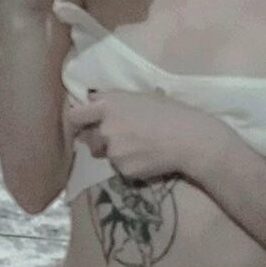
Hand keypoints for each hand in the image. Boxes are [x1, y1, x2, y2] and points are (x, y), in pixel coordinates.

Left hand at [66, 88, 228, 181]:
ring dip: (117, 152)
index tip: (86, 123)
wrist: (190, 139)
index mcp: (108, 104)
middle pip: (89, 137)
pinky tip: (148, 158)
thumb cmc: (171, 111)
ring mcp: (113, 150)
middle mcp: (105, 127)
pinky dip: (131, 165)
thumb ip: (115, 101)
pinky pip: (121, 168)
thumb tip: (95, 101)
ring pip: (106, 154)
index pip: (75, 115)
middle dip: (100, 138)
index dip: (80, 120)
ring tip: (142, 147)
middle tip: (122, 137)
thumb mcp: (141, 96)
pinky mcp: (123, 170)